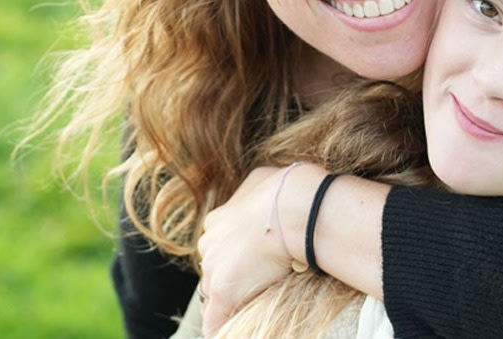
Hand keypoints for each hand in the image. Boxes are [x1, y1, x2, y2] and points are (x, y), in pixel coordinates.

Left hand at [197, 163, 322, 335]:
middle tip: (252, 279)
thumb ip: (253, 191)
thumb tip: (264, 190)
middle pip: (213, 266)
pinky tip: (220, 334)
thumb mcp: (261, 180)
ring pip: (213, 291)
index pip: (218, 244)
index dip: (234, 252)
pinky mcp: (225, 291)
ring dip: (228, 298)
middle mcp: (209, 244)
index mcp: (217, 220)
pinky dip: (218, 326)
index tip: (250, 257)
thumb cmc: (283, 190)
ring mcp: (215, 268)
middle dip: (229, 273)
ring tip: (241, 308)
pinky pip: (214, 319)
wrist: (292, 207)